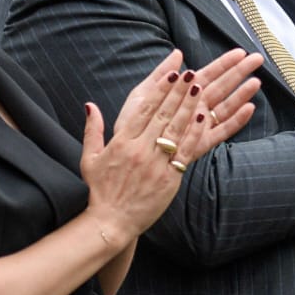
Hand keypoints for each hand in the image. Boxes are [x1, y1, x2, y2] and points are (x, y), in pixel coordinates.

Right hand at [83, 49, 260, 236]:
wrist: (111, 221)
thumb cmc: (100, 191)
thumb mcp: (90, 159)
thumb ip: (92, 130)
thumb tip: (91, 105)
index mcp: (122, 142)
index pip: (144, 109)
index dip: (159, 89)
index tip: (170, 73)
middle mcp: (140, 150)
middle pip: (162, 114)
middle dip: (177, 91)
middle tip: (190, 72)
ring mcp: (156, 164)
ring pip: (175, 129)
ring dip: (189, 106)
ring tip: (199, 87)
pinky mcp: (169, 178)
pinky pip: (184, 152)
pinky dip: (194, 135)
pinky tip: (204, 119)